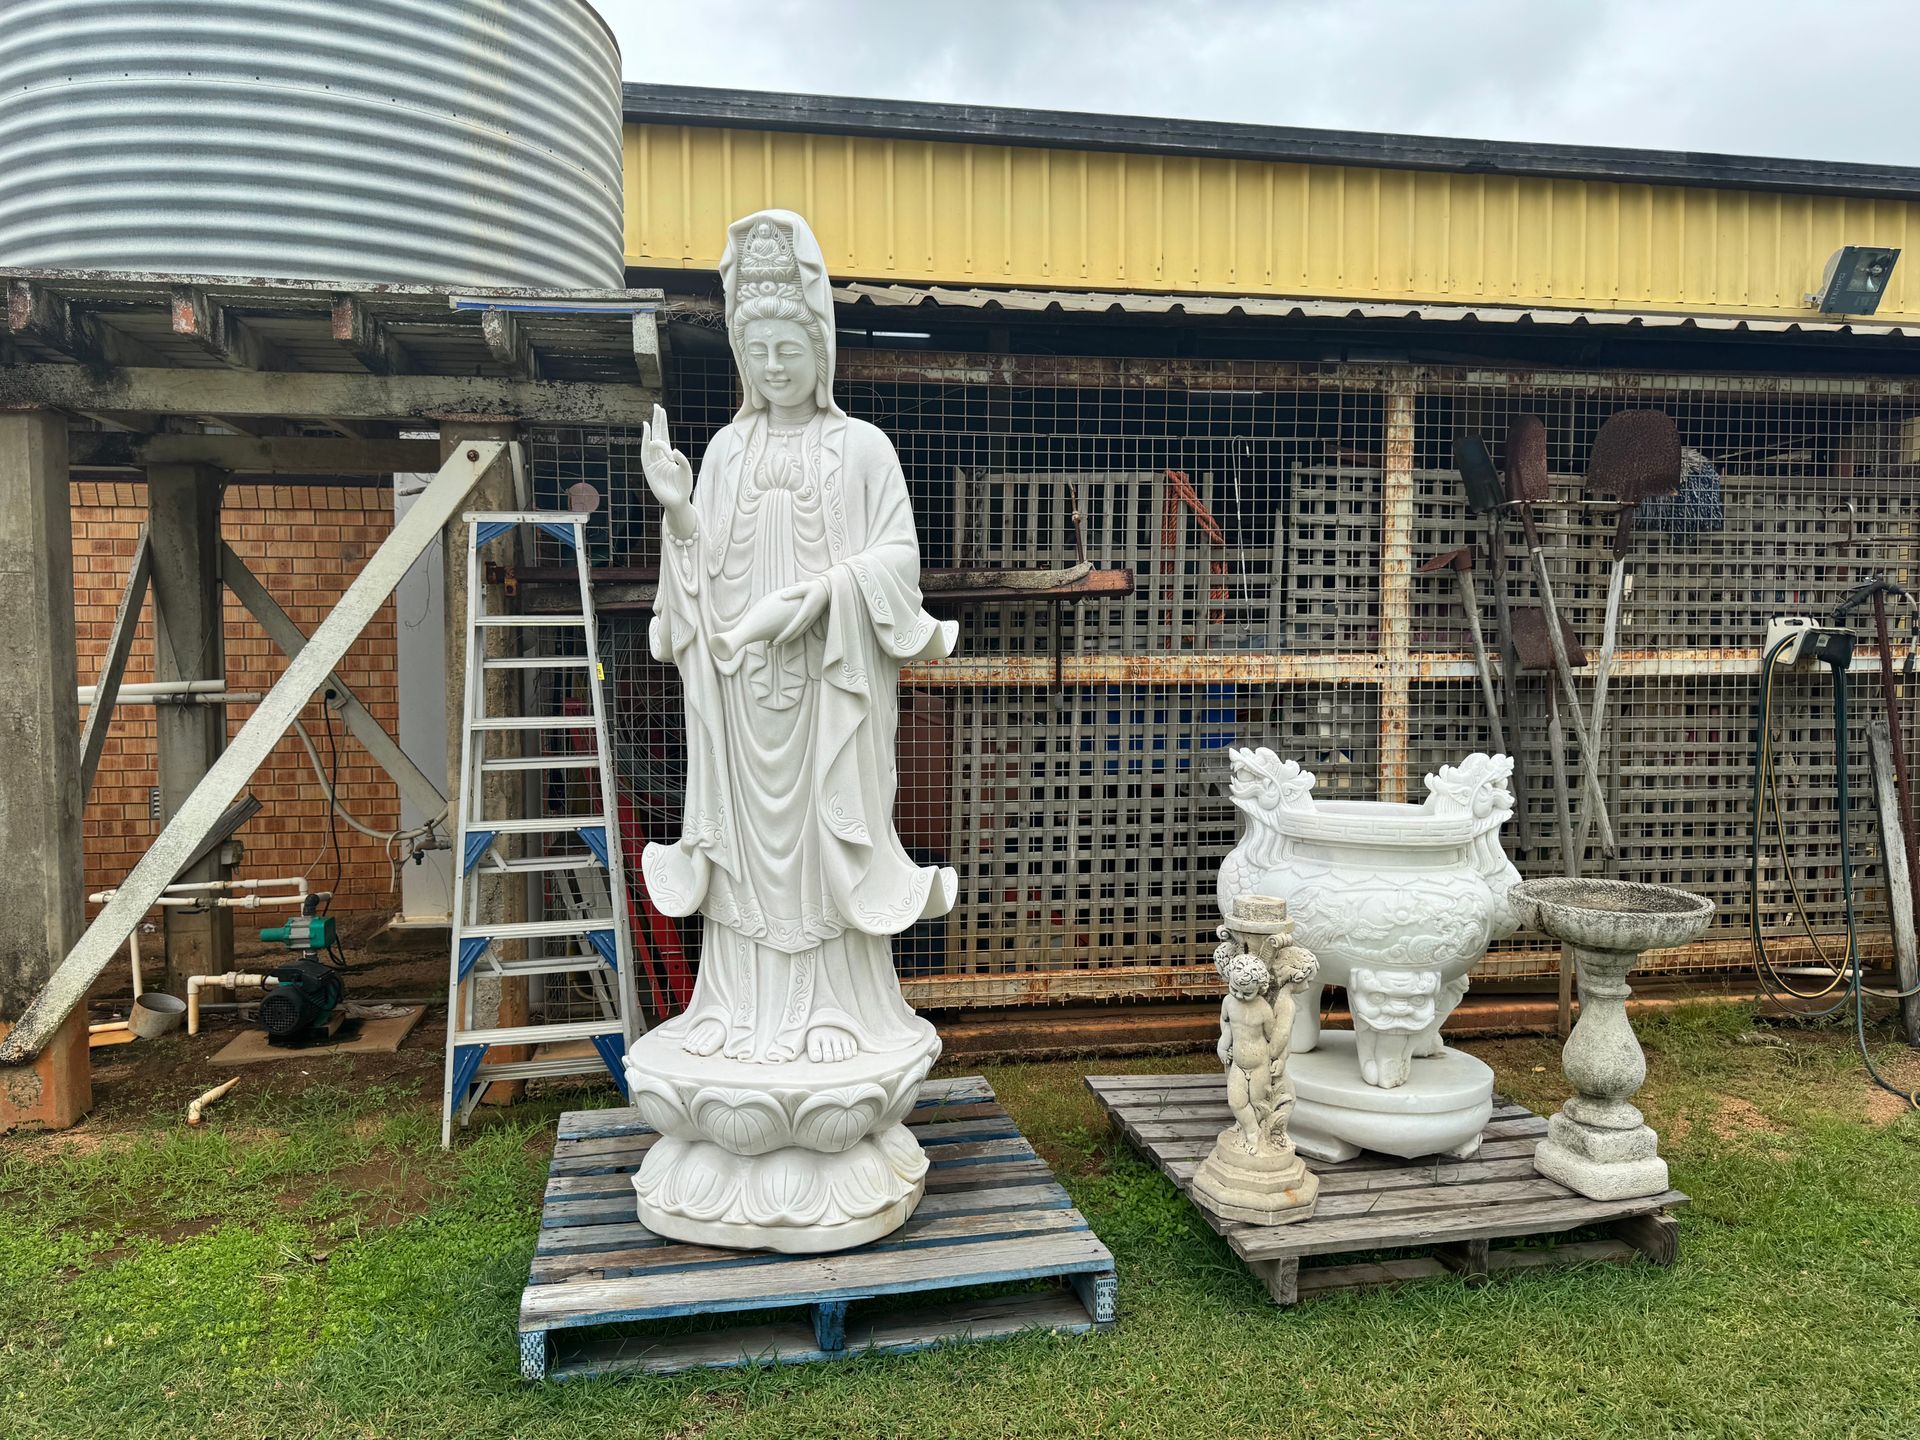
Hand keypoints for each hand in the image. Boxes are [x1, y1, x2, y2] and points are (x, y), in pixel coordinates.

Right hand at [639, 403, 695, 536]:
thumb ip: (682, 460)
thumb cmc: (683, 487)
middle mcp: (660, 456)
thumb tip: (673, 450)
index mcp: (669, 455)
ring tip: (652, 416)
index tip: (661, 410)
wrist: (678, 502)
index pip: (665, 435)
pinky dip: (646, 442)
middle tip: (656, 406)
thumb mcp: (686, 471)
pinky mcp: (649, 470)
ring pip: (652, 442)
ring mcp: (653, 462)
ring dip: (653, 429)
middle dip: (657, 421)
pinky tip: (647, 431)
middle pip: (658, 434)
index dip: (663, 423)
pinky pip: (646, 453)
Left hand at [710, 579, 827, 660]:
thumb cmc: (815, 587)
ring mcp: (810, 620)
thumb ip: (794, 591)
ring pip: (798, 634)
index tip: (775, 641)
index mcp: (805, 612)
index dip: (784, 636)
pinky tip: (786, 637)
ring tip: (775, 644)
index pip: (793, 628)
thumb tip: (782, 596)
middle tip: (770, 646)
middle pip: (794, 634)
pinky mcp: (811, 620)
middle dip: (783, 641)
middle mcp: (808, 619)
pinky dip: (793, 636)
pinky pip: (801, 631)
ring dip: (787, 640)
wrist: (829, 590)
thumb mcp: (805, 586)